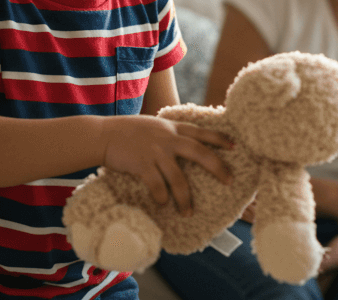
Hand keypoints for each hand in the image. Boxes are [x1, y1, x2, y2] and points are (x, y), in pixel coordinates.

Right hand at [101, 116, 232, 216]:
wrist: (102, 134)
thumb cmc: (126, 131)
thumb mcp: (153, 125)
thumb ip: (168, 132)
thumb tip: (182, 142)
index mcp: (172, 128)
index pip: (202, 132)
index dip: (220, 139)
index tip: (235, 146)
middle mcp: (168, 139)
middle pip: (200, 153)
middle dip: (217, 167)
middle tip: (229, 180)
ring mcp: (156, 152)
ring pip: (178, 178)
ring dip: (185, 198)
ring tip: (189, 212)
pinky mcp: (142, 164)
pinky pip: (157, 185)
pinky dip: (162, 197)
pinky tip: (164, 204)